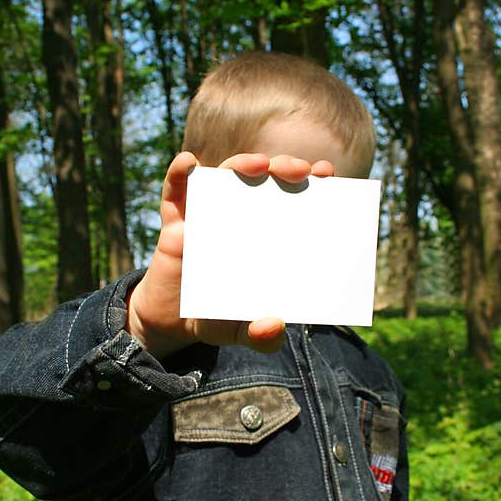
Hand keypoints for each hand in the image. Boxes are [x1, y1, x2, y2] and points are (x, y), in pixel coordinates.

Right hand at [126, 151, 334, 358]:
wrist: (172, 323)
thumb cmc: (216, 318)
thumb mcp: (241, 331)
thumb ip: (261, 336)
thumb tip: (275, 327)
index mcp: (265, 236)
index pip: (292, 201)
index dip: (310, 184)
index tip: (328, 173)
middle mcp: (240, 217)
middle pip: (264, 180)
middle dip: (283, 167)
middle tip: (298, 170)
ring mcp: (207, 214)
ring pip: (225, 176)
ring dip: (242, 163)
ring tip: (258, 164)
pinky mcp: (176, 220)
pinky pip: (175, 189)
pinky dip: (180, 172)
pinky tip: (189, 164)